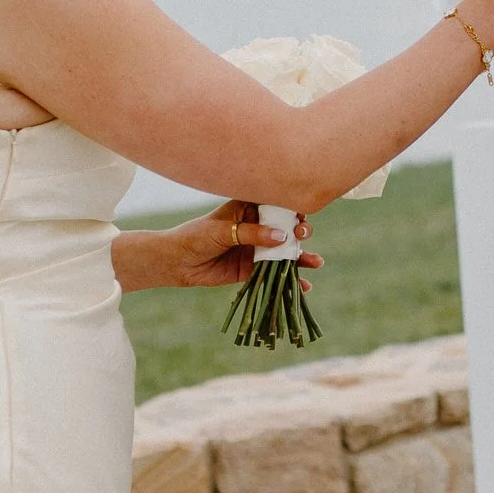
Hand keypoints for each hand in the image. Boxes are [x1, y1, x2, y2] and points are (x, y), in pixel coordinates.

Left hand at [116, 200, 322, 292]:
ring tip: (317, 263)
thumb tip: (283, 237)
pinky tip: (304, 287)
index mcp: (248, 209)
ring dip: (301, 257)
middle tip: (303, 235)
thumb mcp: (223, 231)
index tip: (301, 214)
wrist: (176, 262)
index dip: (292, 208)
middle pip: (285, 228)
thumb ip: (252, 233)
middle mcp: (256, 227)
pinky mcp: (252, 269)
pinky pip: (275, 273)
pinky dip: (290, 280)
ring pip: (284, 252)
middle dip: (300, 232)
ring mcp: (256, 248)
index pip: (276, 205)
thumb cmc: (196, 236)